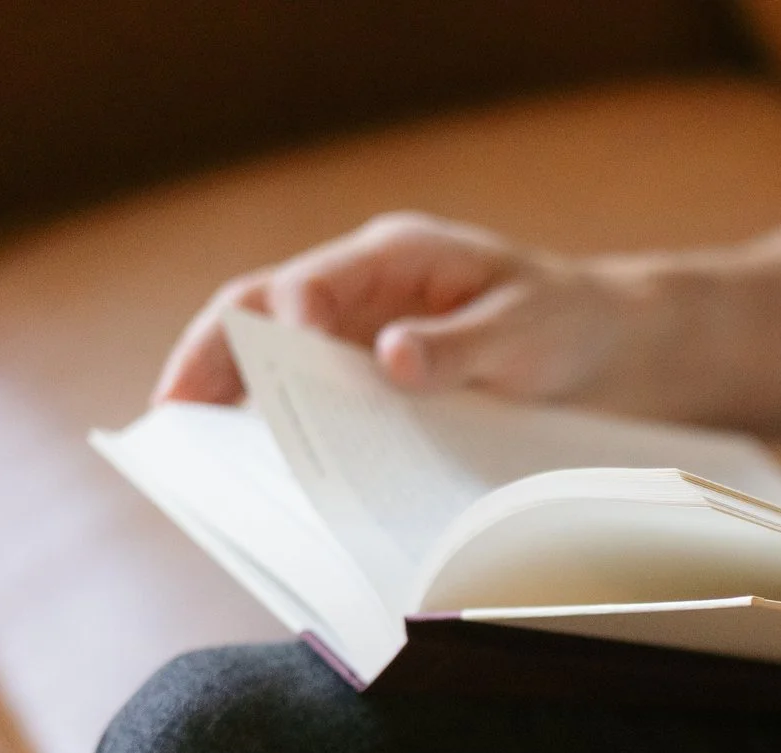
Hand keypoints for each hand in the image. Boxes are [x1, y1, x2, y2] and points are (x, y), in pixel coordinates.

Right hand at [154, 213, 630, 405]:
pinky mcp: (370, 373)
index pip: (309, 284)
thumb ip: (459, 347)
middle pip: (260, 310)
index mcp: (394, 256)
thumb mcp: (524, 331)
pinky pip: (310, 393)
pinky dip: (278, 422)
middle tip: (170, 412)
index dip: (278, 326)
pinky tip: (259, 467)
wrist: (610, 345)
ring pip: (272, 352)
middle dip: (210, 355)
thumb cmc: (567, 324)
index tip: (265, 373)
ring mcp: (361, 330)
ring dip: (229, 392)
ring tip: (189, 448)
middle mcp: (364, 288)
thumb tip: (389, 358)